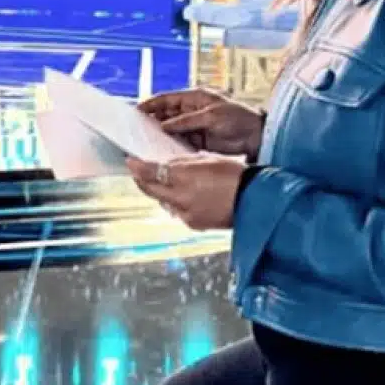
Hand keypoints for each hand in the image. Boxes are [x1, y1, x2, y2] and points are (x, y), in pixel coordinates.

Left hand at [126, 153, 244, 229]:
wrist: (254, 200)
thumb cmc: (235, 176)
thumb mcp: (207, 160)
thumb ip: (182, 164)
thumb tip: (166, 165)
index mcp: (184, 180)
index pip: (151, 174)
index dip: (138, 167)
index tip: (130, 161)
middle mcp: (182, 200)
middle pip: (152, 190)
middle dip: (143, 180)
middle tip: (138, 171)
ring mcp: (188, 215)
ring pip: (164, 202)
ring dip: (159, 192)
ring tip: (160, 181)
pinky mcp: (195, 224)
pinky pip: (178, 211)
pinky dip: (175, 202)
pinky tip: (180, 195)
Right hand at [138, 88, 264, 160]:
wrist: (257, 136)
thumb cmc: (239, 119)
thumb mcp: (211, 117)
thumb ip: (186, 121)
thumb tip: (164, 126)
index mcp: (195, 98)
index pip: (167, 99)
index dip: (151, 104)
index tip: (136, 112)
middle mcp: (192, 111)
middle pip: (165, 115)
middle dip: (151, 122)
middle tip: (135, 131)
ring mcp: (194, 126)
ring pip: (171, 130)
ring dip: (159, 136)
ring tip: (144, 144)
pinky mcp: (199, 141)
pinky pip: (180, 143)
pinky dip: (171, 147)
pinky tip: (161, 153)